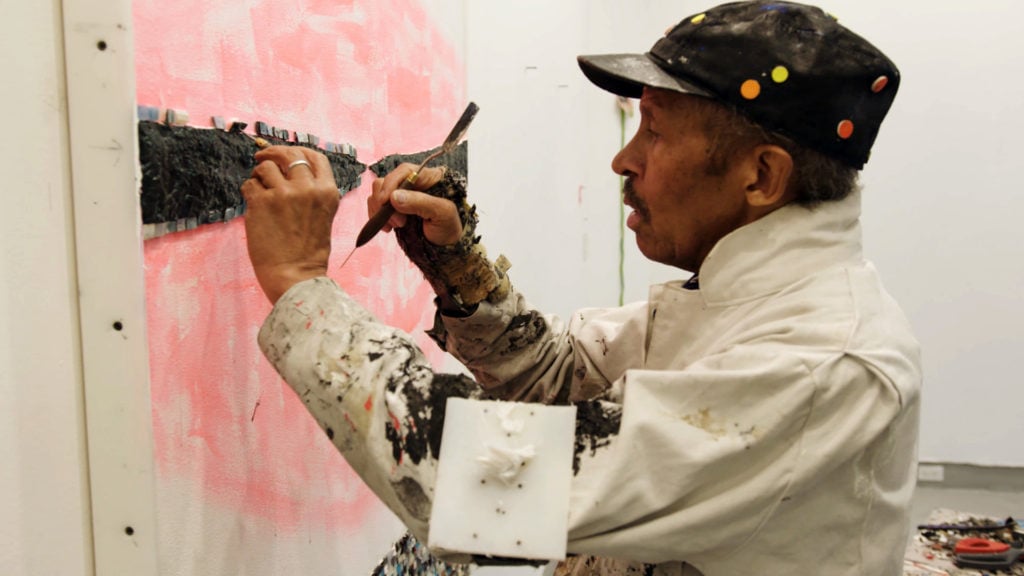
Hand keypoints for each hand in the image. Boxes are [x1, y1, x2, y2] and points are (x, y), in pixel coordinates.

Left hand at [241, 145, 338, 303]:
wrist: (295, 276)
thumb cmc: (308, 252)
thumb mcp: (323, 216)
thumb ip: (312, 192)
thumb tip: (289, 171)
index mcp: (327, 192)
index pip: (315, 157)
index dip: (298, 150)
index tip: (286, 153)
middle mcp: (308, 188)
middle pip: (289, 154)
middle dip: (273, 153)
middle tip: (261, 158)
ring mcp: (284, 194)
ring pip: (266, 167)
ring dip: (259, 176)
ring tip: (259, 191)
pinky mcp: (262, 202)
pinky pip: (250, 185)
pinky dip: (249, 192)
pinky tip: (254, 205)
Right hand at [370, 163, 461, 245]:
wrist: (444, 247)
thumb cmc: (448, 227)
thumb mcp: (442, 214)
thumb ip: (420, 203)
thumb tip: (393, 196)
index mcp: (429, 178)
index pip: (405, 171)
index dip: (392, 182)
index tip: (386, 200)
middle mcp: (413, 183)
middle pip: (388, 181)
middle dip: (387, 202)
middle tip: (399, 222)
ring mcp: (401, 196)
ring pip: (378, 192)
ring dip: (381, 210)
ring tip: (398, 225)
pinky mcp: (392, 208)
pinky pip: (376, 205)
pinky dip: (376, 216)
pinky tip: (388, 228)